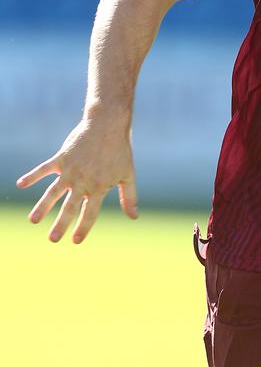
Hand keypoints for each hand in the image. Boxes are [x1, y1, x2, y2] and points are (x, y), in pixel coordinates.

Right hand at [16, 115, 137, 243]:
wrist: (108, 125)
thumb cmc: (120, 151)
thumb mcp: (127, 175)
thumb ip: (129, 197)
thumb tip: (134, 217)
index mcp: (99, 188)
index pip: (90, 213)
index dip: (83, 228)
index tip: (75, 241)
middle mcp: (83, 182)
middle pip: (70, 207)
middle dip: (60, 224)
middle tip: (52, 239)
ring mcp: (70, 170)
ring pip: (53, 192)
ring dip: (43, 207)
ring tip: (33, 220)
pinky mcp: (61, 158)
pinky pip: (44, 169)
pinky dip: (32, 176)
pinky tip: (20, 184)